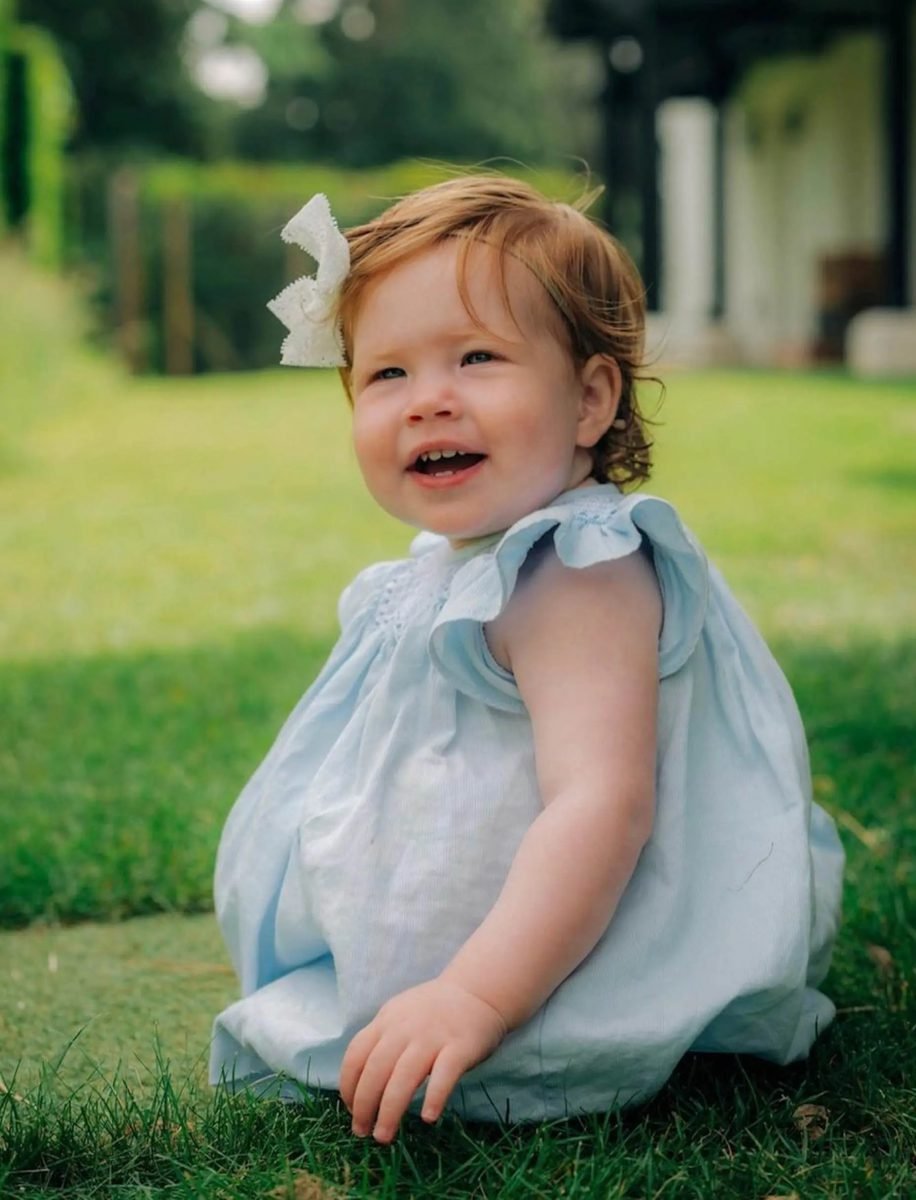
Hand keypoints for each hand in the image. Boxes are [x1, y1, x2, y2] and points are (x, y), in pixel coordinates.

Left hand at [338, 977, 507, 1142]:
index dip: (349, 1086)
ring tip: (383, 1136)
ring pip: (404, 1077)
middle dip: (364, 1105)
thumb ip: (380, 1040)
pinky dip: (435, 1097)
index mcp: (387, 1021)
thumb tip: (358, 1084)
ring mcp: (433, 1037)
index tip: (351, 1111)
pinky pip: (444, 1075)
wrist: (477, 991)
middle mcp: (405, 1029)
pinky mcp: (460, 1047)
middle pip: (376, 1070)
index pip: (356, 1055)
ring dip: (390, 1111)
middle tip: (362, 1132)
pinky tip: (428, 1118)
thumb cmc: (433, 1011)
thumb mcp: (399, 1015)